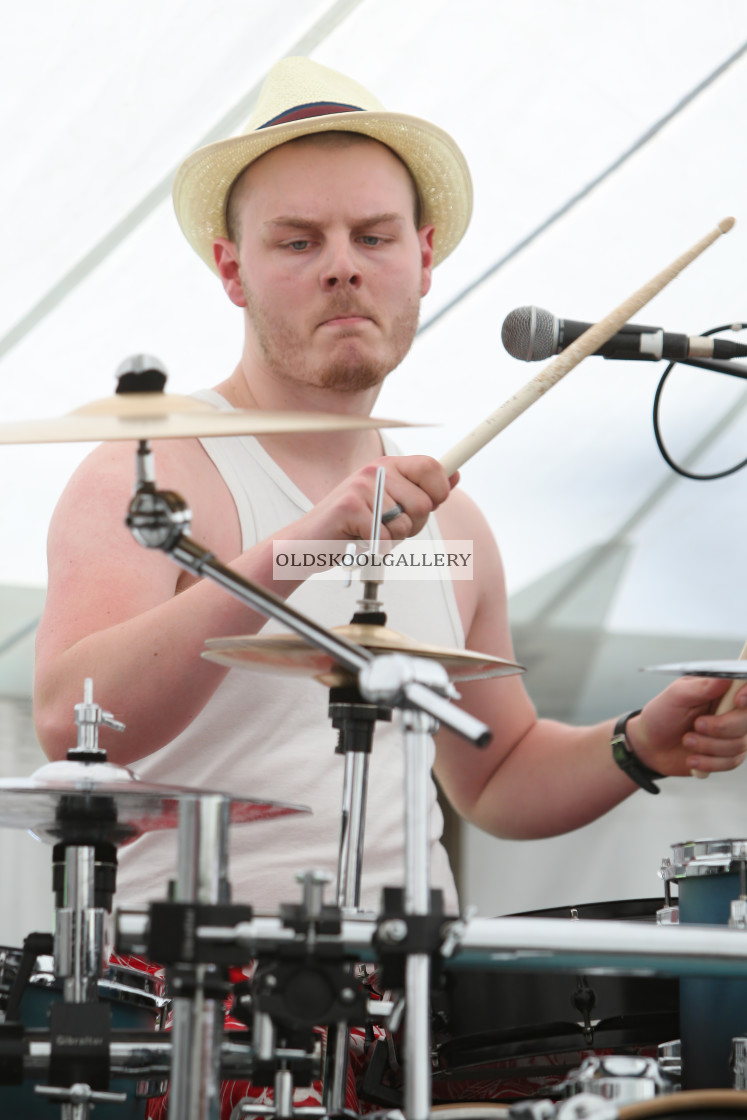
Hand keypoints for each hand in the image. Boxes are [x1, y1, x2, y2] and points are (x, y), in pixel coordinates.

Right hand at [278, 455, 457, 544]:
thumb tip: (455, 474)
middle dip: (412, 526)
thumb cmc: (352, 526)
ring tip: (369, 533)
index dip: (440, 491)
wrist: (309, 542)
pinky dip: (375, 549)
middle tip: (388, 527)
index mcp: (388, 465)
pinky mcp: (350, 507)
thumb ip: (421, 490)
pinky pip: (385, 538)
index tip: (432, 503)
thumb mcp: (391, 504)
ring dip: (391, 539)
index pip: (432, 466)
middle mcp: (375, 470)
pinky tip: (359, 541)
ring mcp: (361, 486)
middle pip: (423, 503)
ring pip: (404, 524)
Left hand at [627, 676, 746, 776]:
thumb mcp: (676, 696)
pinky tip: (692, 758)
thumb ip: (701, 686)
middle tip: (696, 725)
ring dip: (708, 746)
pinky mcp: (727, 754)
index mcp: (721, 690)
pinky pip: (730, 762)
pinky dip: (708, 762)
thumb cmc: (662, 715)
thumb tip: (725, 677)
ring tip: (687, 740)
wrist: (651, 746)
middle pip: (746, 720)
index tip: (738, 701)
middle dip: (721, 727)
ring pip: (739, 744)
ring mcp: (732, 734)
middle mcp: (730, 710)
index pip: (746, 687)